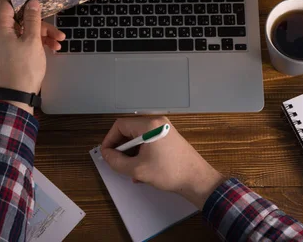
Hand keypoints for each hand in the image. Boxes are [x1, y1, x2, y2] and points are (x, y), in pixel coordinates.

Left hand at [0, 0, 65, 113]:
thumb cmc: (25, 66)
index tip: (37, 0)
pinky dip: (41, 42)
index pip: (7, 4)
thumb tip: (32, 2)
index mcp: (2, 27)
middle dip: (41, 23)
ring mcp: (10, 43)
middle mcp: (4, 33)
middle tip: (56, 30)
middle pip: (23, 18)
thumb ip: (33, 19)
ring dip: (45, 34)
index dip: (21, 0)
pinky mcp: (17, 51)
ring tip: (60, 41)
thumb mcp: (32, 40)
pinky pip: (29, 40)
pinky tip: (54, 47)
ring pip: (29, 30)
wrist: (20, 92)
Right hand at [101, 117, 224, 209]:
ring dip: (131, 153)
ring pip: (138, 137)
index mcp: (149, 125)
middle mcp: (157, 122)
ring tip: (130, 170)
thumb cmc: (170, 172)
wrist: (196, 179)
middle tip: (116, 162)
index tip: (106, 153)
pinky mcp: (168, 137)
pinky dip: (141, 153)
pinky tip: (141, 170)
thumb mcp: (137, 169)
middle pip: (129, 130)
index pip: (120, 125)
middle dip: (121, 148)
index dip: (109, 139)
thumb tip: (106, 155)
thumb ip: (117, 161)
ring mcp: (164, 129)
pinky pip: (148, 141)